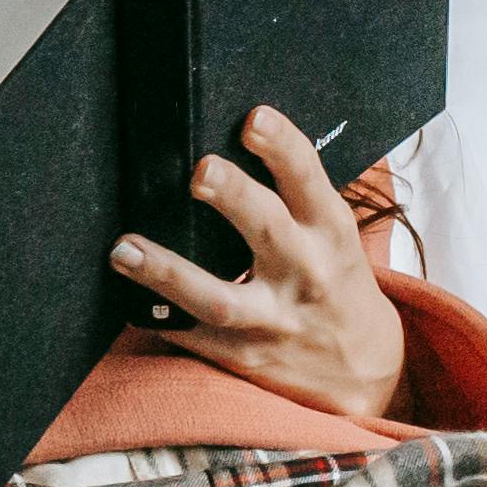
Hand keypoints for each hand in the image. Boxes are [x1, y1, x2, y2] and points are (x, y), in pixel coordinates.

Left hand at [111, 105, 407, 423]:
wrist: (362, 367)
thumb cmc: (336, 281)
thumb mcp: (333, 234)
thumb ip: (294, 196)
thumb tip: (229, 138)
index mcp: (331, 233)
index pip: (310, 181)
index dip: (283, 147)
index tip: (254, 118)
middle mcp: (306, 273)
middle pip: (269, 231)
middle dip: (235, 197)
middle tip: (201, 170)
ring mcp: (274, 320)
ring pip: (219, 299)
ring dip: (168, 273)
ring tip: (124, 248)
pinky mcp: (243, 356)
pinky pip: (192, 336)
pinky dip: (156, 315)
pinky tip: (124, 298)